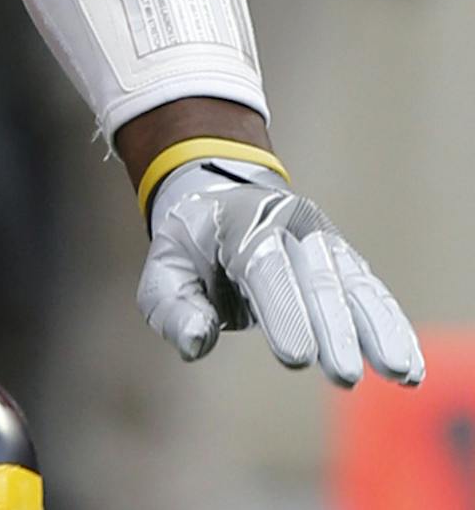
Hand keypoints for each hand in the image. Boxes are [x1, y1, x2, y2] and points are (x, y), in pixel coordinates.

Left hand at [138, 158, 424, 387]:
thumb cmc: (192, 245)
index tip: (297, 358)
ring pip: (353, 284)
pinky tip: (408, 364)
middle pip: (316, 278)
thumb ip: (174, 307)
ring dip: (377, 329)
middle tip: (343, 377)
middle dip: (332, 329)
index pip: (264, 268)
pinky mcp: (344, 259)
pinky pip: (371, 292)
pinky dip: (391, 326)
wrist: (221, 197)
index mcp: (240, 222)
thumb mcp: (165, 268)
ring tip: (398, 373)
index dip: (282, 312)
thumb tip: (196, 342)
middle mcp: (289, 224)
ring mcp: (322, 239)